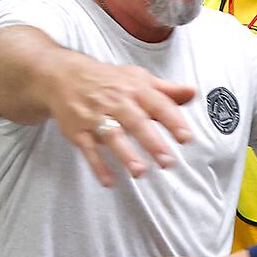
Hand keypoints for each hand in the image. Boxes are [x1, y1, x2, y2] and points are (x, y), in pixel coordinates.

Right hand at [48, 60, 195, 185]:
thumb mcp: (138, 79)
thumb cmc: (108, 81)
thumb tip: (193, 93)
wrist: (64, 75)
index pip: (158, 105)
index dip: (173, 121)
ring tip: (140, 172)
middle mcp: (116, 102)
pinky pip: (88, 149)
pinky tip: (109, 181)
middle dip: (152, 142)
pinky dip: (97, 166)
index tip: (186, 137)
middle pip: (136, 122)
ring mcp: (95, 117)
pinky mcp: (78, 131)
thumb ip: (167, 91)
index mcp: (135, 90)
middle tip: (167, 161)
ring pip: (112, 136)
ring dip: (126, 154)